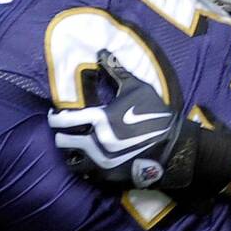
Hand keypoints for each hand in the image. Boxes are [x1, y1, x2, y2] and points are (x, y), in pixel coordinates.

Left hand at [48, 51, 230, 200]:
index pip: (65, 120)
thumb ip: (116, 71)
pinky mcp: (110, 178)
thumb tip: (101, 52)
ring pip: (71, 162)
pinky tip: (89, 162)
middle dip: (62, 136)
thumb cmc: (155, 114)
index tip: (55, 116)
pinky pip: (87, 176)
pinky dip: (85, 169)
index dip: (55, 118)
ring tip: (74, 149)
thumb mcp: (137, 88)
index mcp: (100, 119)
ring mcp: (102, 163)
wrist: (175, 147)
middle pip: (63, 142)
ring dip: (71, 154)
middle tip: (65, 132)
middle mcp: (97, 142)